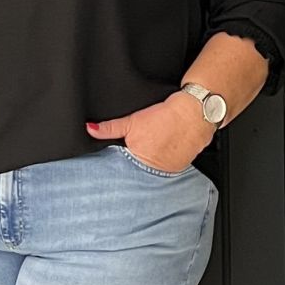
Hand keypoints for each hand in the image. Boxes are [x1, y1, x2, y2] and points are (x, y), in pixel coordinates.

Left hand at [86, 92, 215, 172]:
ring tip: (159, 146)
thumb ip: (109, 128)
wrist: (194, 112)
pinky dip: (168, 160)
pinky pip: (171, 167)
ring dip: (155, 163)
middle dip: (139, 164)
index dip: (123, 164)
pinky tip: (169, 149)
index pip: (125, 170)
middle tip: (146, 147)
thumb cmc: (165, 116)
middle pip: (141, 172)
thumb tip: (90, 129)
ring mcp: (171, 170)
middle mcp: (156, 170)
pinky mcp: (183, 166)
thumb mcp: (132, 121)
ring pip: (157, 171)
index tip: (124, 161)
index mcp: (141, 161)